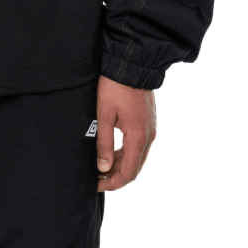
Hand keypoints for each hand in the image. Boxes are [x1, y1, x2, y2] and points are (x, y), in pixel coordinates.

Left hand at [96, 74, 155, 190]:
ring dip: (121, 165)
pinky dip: (127, 153)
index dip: (113, 183)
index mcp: (138, 137)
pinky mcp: (149, 121)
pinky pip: (139, 145)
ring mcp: (151, 129)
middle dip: (116, 176)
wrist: (131, 63)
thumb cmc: (114, 87)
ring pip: (137, 157)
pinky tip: (113, 152)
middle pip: (135, 168)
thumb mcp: (104, 115)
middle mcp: (149, 136)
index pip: (129, 173)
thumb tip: (103, 168)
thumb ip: (104, 144)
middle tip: (97, 177)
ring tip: (101, 166)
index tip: (97, 185)